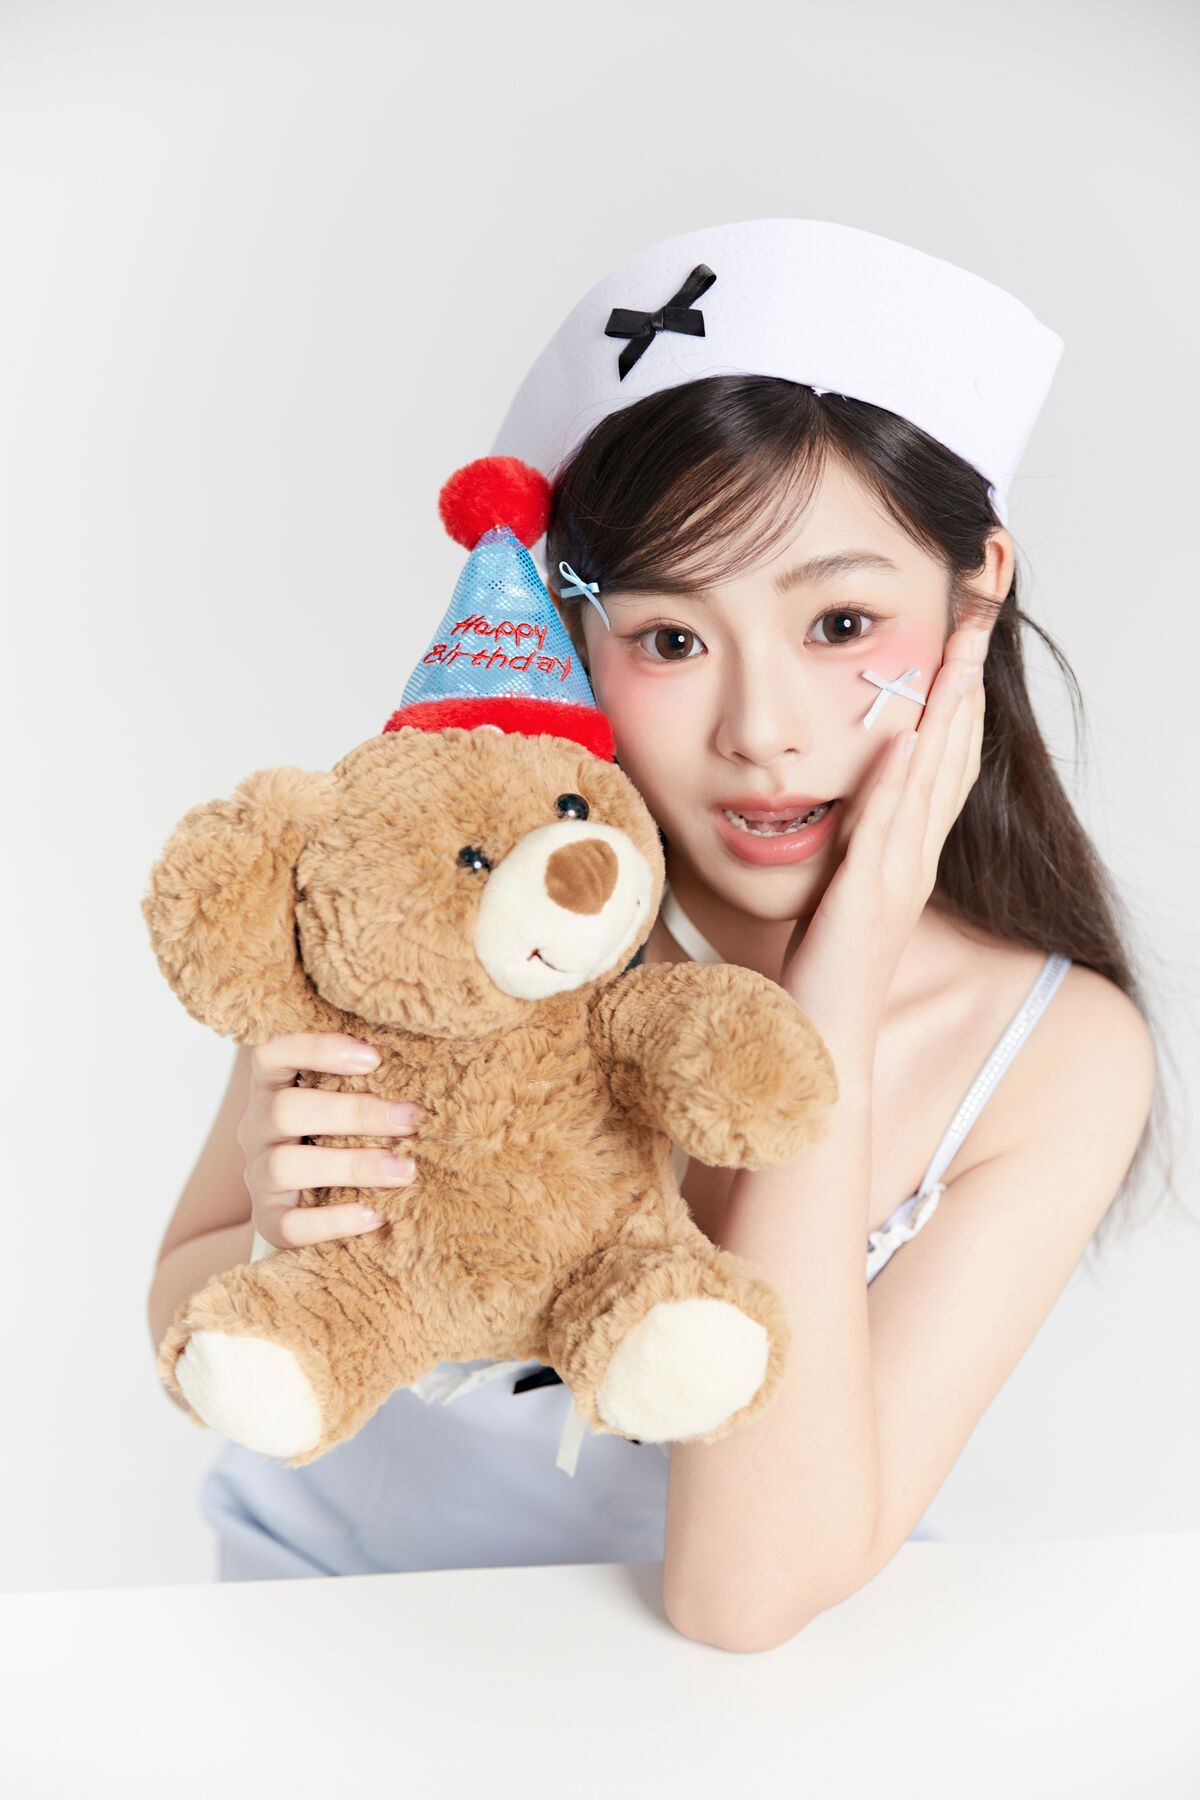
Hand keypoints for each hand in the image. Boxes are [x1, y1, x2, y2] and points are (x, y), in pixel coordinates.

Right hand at [238, 1032, 418, 1248]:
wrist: (310, 1198)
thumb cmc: (344, 1129)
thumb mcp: (344, 1095)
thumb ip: (369, 1077)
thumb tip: (435, 1060)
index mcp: (273, 1085)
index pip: (273, 1053)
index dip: (316, 1050)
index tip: (374, 1058)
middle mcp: (256, 1127)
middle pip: (285, 1111)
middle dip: (354, 1113)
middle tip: (411, 1118)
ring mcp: (258, 1176)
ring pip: (284, 1167)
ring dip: (352, 1166)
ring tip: (405, 1170)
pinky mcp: (268, 1221)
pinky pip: (289, 1225)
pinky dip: (334, 1221)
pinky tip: (377, 1214)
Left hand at [782, 622, 989, 1047]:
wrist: (821, 1039)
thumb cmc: (821, 970)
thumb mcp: (835, 888)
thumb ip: (848, 843)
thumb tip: (837, 799)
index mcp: (909, 856)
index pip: (945, 765)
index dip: (959, 705)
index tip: (964, 647)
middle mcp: (915, 860)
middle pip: (952, 758)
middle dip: (964, 688)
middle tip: (977, 623)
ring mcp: (898, 877)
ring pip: (931, 781)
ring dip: (946, 715)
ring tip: (958, 656)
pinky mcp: (869, 895)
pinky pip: (889, 826)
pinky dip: (901, 779)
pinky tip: (910, 735)